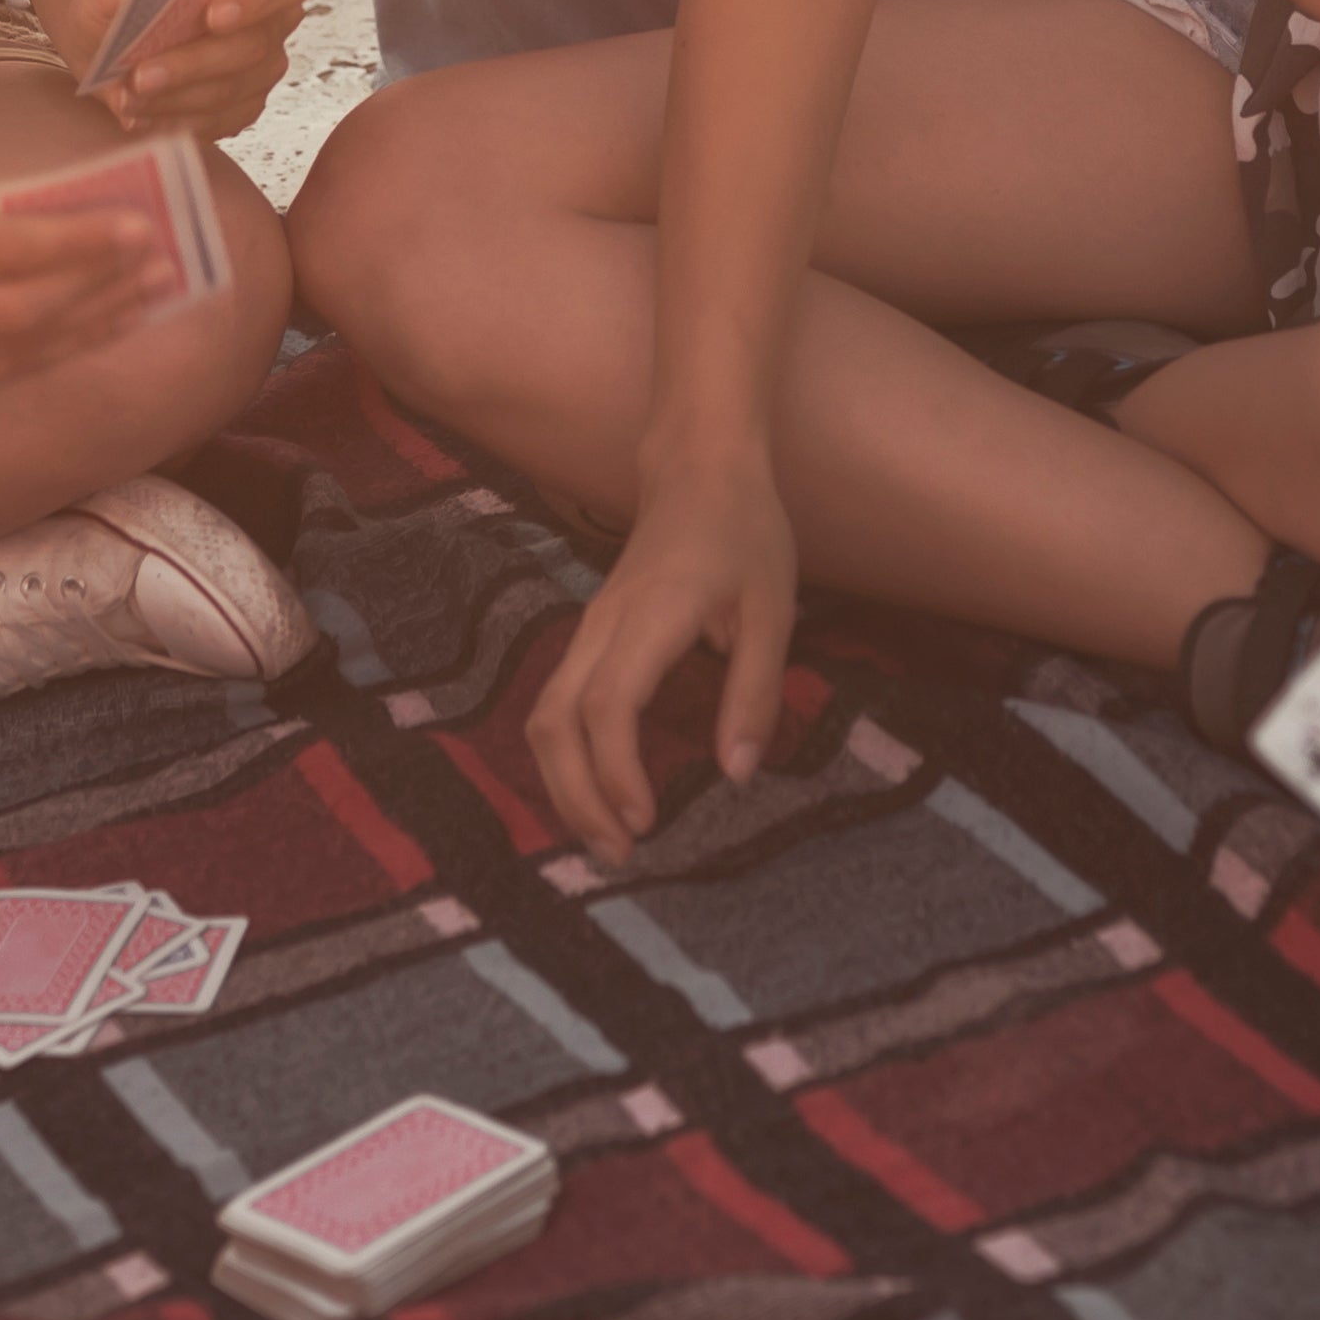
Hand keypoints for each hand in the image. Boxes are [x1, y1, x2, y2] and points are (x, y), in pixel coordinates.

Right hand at [0, 181, 165, 398]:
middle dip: (101, 286)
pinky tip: (104, 324)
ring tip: (148, 294)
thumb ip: (3, 201)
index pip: (7, 246)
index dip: (80, 241)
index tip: (139, 227)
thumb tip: (94, 205)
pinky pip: (6, 372)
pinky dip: (62, 348)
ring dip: (96, 321)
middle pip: (22, 307)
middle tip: (159, 263)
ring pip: (22, 348)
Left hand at [63, 0, 314, 141]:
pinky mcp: (242, 110)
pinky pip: (216, 121)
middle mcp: (272, 22)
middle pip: (252, 45)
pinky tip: (137, 115)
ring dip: (176, 96)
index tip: (212, 13)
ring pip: (231, 89)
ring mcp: (261, 70)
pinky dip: (173, 120)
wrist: (109, 41)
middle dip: (193, 62)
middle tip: (141, 75)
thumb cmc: (124, 1)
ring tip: (125, 98)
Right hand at [525, 437, 796, 864]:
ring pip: (545, 714)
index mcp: (652, 616)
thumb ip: (755, 692)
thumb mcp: (774, 609)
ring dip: (564, 782)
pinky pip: (559, 703)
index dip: (616, 772)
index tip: (645, 822)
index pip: (608, 705)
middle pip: (554, 720)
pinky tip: (600, 789)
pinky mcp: (589, 635)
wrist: (699, 465)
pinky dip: (568, 756)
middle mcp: (604, 625)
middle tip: (618, 853)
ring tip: (605, 835)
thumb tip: (736, 775)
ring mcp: (588, 628)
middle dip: (576, 796)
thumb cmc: (744, 532)